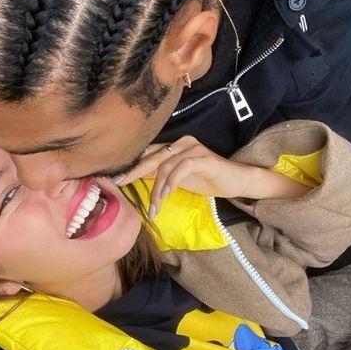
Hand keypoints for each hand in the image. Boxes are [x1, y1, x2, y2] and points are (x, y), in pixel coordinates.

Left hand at [120, 136, 257, 219]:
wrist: (235, 181)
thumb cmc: (206, 179)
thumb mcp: (177, 178)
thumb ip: (159, 174)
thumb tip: (135, 179)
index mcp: (173, 145)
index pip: (147, 153)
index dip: (131, 165)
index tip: (115, 178)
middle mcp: (181, 142)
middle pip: (151, 157)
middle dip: (134, 172)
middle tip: (120, 184)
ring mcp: (192, 148)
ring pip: (165, 166)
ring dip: (157, 189)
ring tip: (154, 206)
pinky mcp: (203, 158)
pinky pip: (181, 168)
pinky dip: (171, 182)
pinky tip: (167, 194)